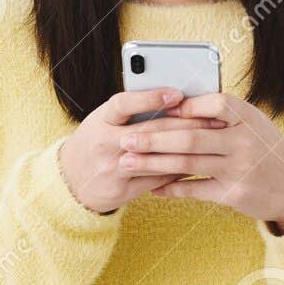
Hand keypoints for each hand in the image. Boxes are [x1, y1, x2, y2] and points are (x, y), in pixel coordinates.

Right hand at [59, 88, 228, 214]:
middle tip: (212, 118)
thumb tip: (174, 98)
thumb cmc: (95, 141)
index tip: (177, 94)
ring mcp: (112, 169)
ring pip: (157, 159)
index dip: (150, 98)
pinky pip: (157, 180)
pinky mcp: (123, 190)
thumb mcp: (104, 120)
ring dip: (187, 149)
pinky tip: (198, 161)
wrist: (71, 180)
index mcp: (99, 121)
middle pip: (149, 132)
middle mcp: (104, 144)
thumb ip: (131, 110)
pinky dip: (179, 170)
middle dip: (184, 124)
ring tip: (211, 140)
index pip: (124, 104)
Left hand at [118, 92, 283, 233]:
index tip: (155, 108)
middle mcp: (245, 141)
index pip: (213, 103)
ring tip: (128, 162)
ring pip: (187, 164)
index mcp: (248, 117)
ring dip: (153, 163)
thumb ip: (220, 114)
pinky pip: (194, 190)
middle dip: (154, 138)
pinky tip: (151, 187)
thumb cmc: (264, 148)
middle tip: (126, 139)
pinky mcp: (233, 194)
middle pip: (191, 137)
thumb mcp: (252, 123)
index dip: (183, 106)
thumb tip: (173, 103)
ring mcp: (239, 169)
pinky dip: (170, 189)